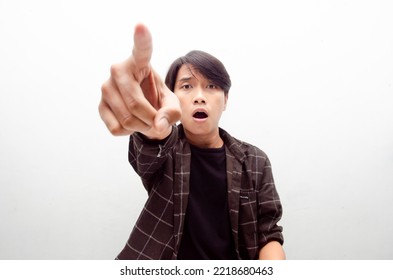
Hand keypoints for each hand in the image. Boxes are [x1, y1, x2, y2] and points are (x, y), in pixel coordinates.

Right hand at [99, 24, 180, 138]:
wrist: (143, 112)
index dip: (142, 39)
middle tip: (158, 121)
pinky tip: (131, 123)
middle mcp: (118, 70)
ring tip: (145, 121)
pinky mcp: (100, 105)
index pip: (141, 50)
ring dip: (142, 128)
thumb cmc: (158, 101)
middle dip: (151, 120)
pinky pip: (116, 128)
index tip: (141, 26)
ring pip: (127, 119)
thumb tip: (158, 126)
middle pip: (135, 104)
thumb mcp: (172, 105)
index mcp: (140, 63)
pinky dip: (129, 132)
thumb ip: (171, 113)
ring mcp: (106, 87)